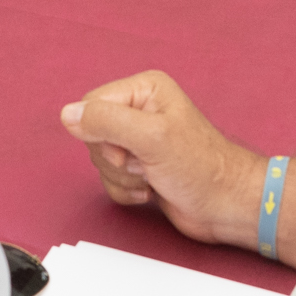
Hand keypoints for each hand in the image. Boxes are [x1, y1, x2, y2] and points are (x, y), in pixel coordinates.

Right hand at [59, 70, 265, 248]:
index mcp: (144, 90)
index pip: (92, 105)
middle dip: (114, 159)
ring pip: (100, 160)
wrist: (226, 206)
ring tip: (151, 177)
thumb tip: (68, 114)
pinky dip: (126, 191)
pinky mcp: (140, 167)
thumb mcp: (151, 138)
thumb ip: (107, 121)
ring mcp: (139, 141)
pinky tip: (151, 190)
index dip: (101, 133)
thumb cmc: (202, 168)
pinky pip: (110, 179)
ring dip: (122, 177)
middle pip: (93, 134)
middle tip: (144, 163)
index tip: (128, 148)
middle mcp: (140, 111)